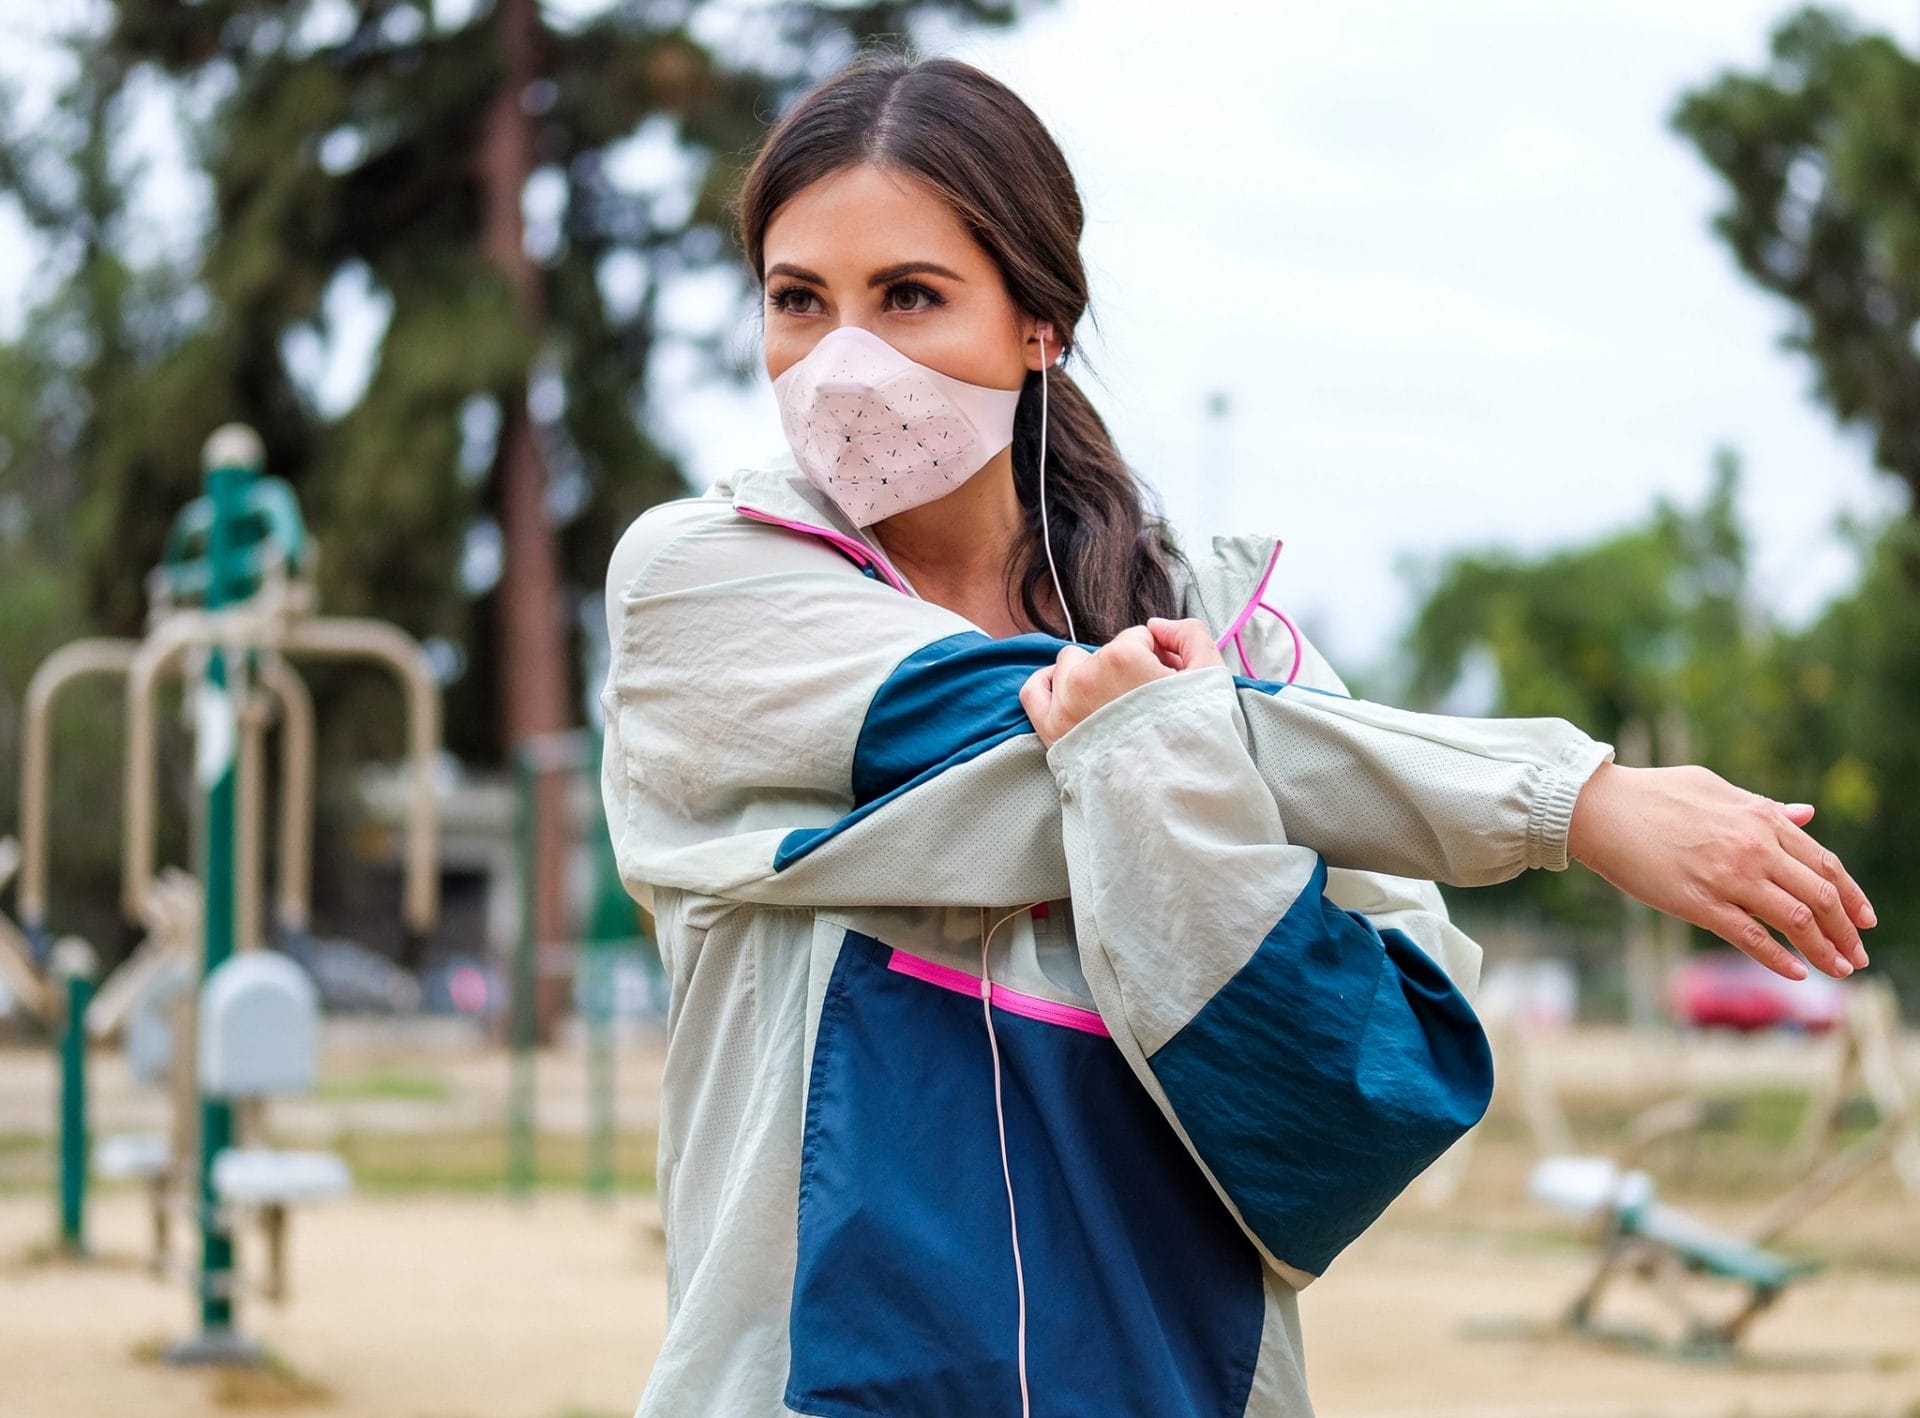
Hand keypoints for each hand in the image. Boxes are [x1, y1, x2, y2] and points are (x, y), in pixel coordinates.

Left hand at [1020, 617, 1223, 747]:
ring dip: (1090, 675)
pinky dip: (1046, 685)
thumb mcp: (1210, 677)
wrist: (1172, 796)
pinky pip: (1034, 691)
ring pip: (1071, 665)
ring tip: (1113, 703)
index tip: (1168, 685)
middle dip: (1126, 668)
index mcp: (1123, 657)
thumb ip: (1189, 635)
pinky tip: (1064, 690)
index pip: (1140, 639)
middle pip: (1107, 653)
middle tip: (1146, 701)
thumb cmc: (1193, 737)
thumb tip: (1157, 626)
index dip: (1158, 658)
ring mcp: (1064, 703)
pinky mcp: (1051, 730)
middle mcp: (1087, 676)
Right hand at [1567, 762, 1875, 980]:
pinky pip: (1751, 937)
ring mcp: (1728, 877)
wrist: (1599, 808)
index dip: (1851, 896)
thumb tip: (1805, 815)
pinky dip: (1780, 959)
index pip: (1824, 863)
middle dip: (1846, 931)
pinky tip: (1797, 974)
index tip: (1865, 920)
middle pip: (1819, 896)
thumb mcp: (1716, 789)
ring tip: (1839, 970)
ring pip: (1795, 920)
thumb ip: (1764, 807)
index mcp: (1760, 819)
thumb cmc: (1653, 794)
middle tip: (1858, 956)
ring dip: (1824, 950)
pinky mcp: (1699, 903)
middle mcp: (1754, 848)